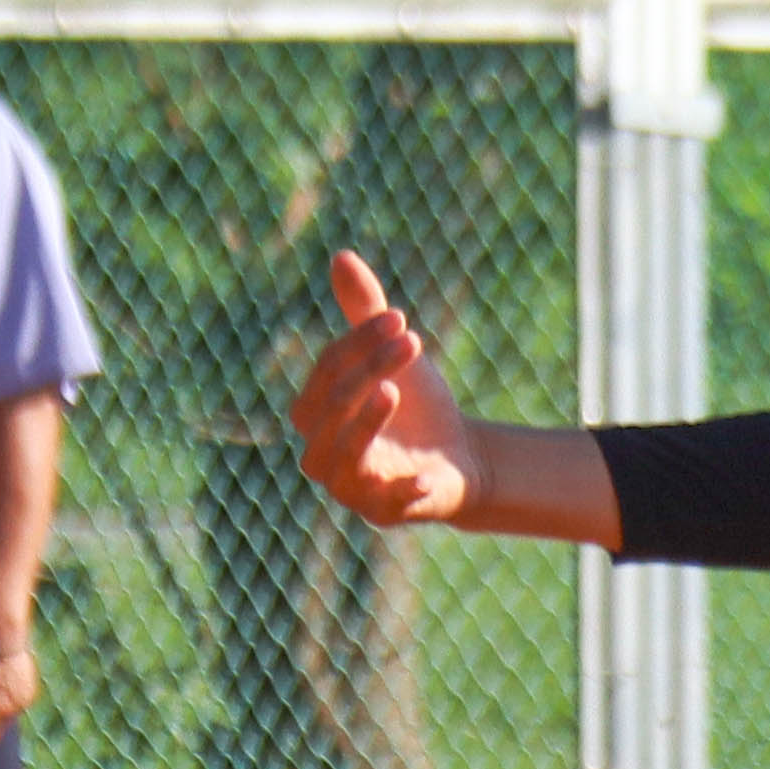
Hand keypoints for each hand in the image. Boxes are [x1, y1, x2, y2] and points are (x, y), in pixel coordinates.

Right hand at [293, 248, 476, 526]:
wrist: (457, 460)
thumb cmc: (417, 406)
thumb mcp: (394, 357)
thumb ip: (364, 313)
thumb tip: (340, 255)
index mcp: (312, 414)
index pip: (326, 371)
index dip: (357, 343)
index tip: (400, 317)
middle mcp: (320, 453)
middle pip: (331, 407)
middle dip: (367, 369)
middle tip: (410, 339)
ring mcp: (350, 488)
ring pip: (343, 455)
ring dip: (365, 422)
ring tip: (394, 390)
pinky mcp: (385, 513)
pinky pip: (386, 505)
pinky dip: (402, 490)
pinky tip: (422, 474)